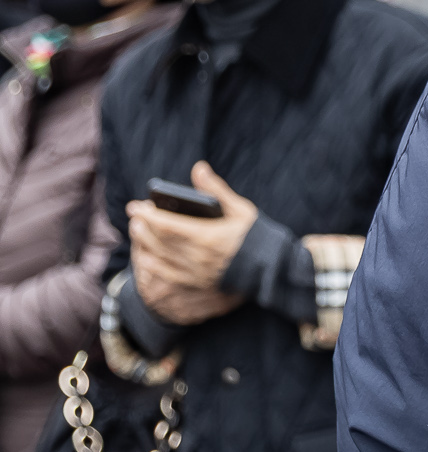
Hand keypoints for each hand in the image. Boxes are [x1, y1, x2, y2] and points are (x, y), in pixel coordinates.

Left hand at [126, 162, 253, 325]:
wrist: (270, 269)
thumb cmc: (255, 236)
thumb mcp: (240, 208)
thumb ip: (216, 189)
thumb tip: (199, 168)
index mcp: (207, 236)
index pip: (167, 225)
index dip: (148, 215)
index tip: (136, 206)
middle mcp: (197, 257)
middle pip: (158, 241)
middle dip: (142, 227)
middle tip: (134, 216)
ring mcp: (195, 273)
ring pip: (158, 258)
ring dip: (143, 243)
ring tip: (138, 231)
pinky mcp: (196, 283)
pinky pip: (165, 275)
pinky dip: (151, 264)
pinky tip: (146, 255)